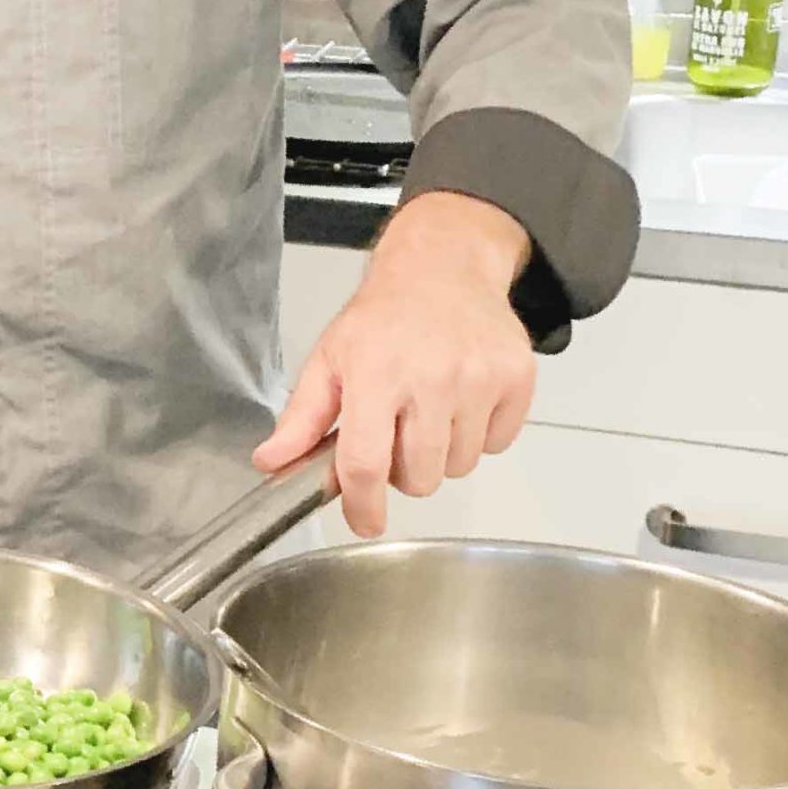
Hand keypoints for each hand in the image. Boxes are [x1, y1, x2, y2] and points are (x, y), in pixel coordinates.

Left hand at [256, 192, 536, 536]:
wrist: (442, 268)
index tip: (363, 520)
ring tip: (428, 409)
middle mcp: (430, 376)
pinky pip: (496, 445)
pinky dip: (478, 435)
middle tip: (395, 433)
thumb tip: (270, 463)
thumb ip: (301, 419)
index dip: (362, 505)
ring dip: (441, 453)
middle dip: (403, 471)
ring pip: (460, 467)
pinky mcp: (517, 379)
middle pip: (420, 477)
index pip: (365, 462)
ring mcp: (479, 378)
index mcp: (374, 372)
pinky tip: (460, 399)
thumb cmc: (381, 318)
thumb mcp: (329, 359)